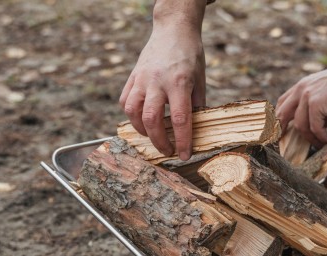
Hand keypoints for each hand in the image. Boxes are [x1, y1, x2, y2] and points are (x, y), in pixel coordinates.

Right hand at [120, 2, 206, 160]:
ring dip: (142, 130)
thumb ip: (196, 106)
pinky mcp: (132, 76)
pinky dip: (131, 116)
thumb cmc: (190, 56)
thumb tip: (194, 131)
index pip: (179, 119)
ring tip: (153, 137)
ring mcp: (142, 78)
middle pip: (152, 119)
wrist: (173, 29)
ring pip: (133, 112)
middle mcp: (157, 81)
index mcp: (179, 82)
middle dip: (159, 141)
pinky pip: (125, 101)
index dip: (182, 141)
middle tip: (168, 151)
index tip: (185, 155)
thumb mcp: (200, 81)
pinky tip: (141, 122)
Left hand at [275, 68, 326, 147]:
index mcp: (301, 86)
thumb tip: (314, 129)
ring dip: (311, 139)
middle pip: (281, 115)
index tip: (280, 134)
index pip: (282, 105)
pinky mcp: (317, 104)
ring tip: (322, 143)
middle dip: (281, 132)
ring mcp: (307, 96)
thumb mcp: (325, 96)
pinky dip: (322, 138)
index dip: (278, 120)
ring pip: (300, 126)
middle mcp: (301, 90)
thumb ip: (315, 110)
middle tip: (287, 147)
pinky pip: (315, 128)